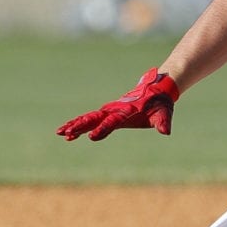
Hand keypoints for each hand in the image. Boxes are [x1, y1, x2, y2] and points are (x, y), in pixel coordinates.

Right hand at [56, 67, 178, 140]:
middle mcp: (115, 110)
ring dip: (76, 124)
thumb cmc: (160, 103)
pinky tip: (70, 136)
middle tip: (66, 133)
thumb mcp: (164, 113)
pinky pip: (92, 119)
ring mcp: (111, 110)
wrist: (157, 89)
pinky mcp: (109, 112)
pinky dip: (81, 126)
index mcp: (127, 111)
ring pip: (90, 118)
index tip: (91, 137)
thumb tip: (166, 131)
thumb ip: (163, 122)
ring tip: (61, 133)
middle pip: (95, 118)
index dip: (103, 129)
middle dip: (81, 125)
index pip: (113, 121)